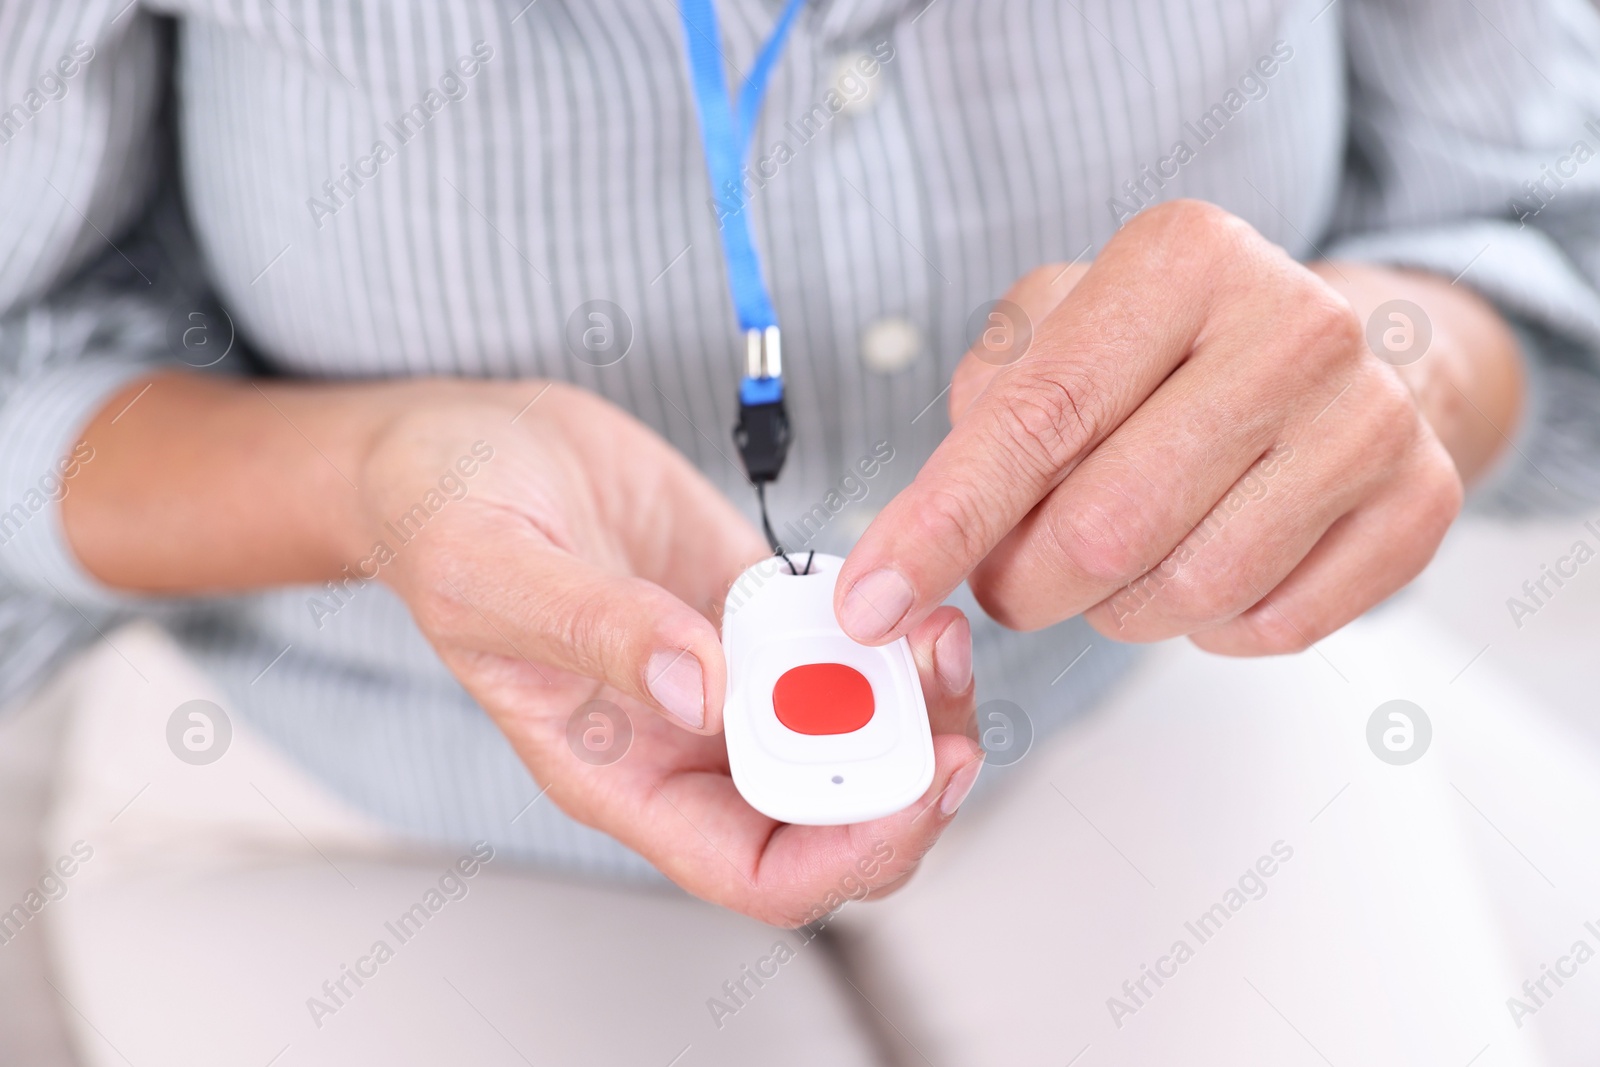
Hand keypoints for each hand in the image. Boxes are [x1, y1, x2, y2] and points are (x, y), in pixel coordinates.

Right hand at [358, 382, 982, 923]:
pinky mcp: (752, 606)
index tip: (910, 791)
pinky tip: (910, 594)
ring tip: (941, 633)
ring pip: (852, 735)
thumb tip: (700, 691)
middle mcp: (686, 740)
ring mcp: (727, 673)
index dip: (846, 855)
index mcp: (619, 772)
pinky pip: (844, 647)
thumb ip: (593, 632)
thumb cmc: (442, 514)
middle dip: (907, 778)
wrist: (465, 436)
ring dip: (916, 704)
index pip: (755, 869)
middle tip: (949, 700)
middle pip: (831, 816)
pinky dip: (890, 636)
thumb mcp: (491, 568)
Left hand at [837, 200, 1522, 654]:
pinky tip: (1206, 563)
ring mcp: (1370, 418)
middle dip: (1023, 584)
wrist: (1334, 357)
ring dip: (1116, 609)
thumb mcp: (1060, 330)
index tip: (867, 606)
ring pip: (1187, 592)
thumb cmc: (1166, 353)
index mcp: (1185, 258)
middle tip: (1008, 581)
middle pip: (1105, 528)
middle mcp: (1296, 325)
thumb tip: (918, 541)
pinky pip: (1269, 627)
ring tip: (1117, 561)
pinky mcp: (1419, 504)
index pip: (1036, 419)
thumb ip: (985, 408)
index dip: (938, 527)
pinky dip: (1208, 626)